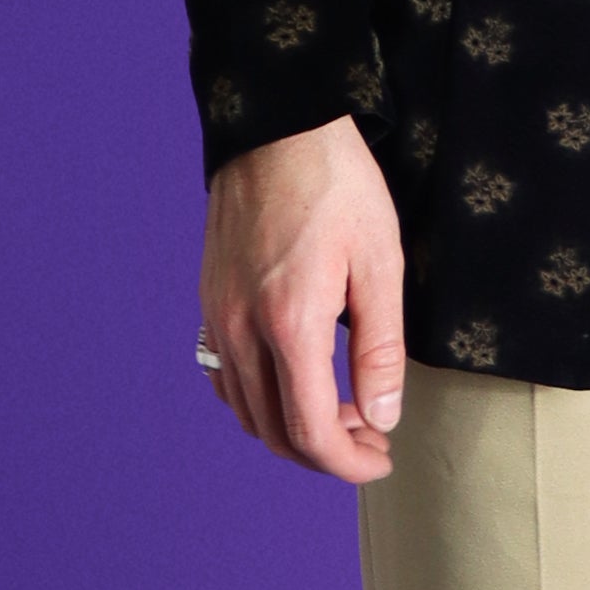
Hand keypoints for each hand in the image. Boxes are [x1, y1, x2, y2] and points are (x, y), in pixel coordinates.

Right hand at [200, 115, 407, 480]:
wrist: (277, 126)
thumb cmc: (337, 185)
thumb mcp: (381, 263)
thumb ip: (380, 349)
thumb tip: (381, 418)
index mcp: (289, 325)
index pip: (310, 432)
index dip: (348, 464)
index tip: (381, 459)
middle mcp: (241, 329)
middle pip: (275, 433)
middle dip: (326, 452)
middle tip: (371, 437)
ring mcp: (217, 316)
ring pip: (246, 411)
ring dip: (293, 428)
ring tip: (343, 409)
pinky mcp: (208, 301)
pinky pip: (225, 378)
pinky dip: (259, 400)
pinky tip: (296, 382)